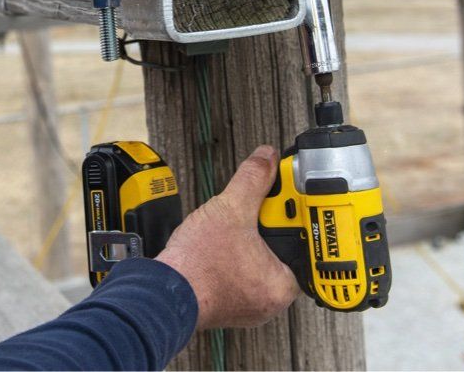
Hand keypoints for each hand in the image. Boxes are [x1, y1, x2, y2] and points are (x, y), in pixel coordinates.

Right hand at [155, 146, 298, 329]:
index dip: (288, 214)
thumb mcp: (230, 209)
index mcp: (283, 284)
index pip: (300, 241)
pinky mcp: (228, 302)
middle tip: (249, 212)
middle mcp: (270, 300)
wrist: (163, 290)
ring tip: (230, 227)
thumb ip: (253, 179)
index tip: (280, 199)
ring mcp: (248, 304)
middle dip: (263, 225)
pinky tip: (217, 243)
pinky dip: (230, 254)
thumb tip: (266, 158)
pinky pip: (237, 272)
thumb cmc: (198, 265)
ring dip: (244, 238)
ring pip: (255, 259)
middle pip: (278, 248)